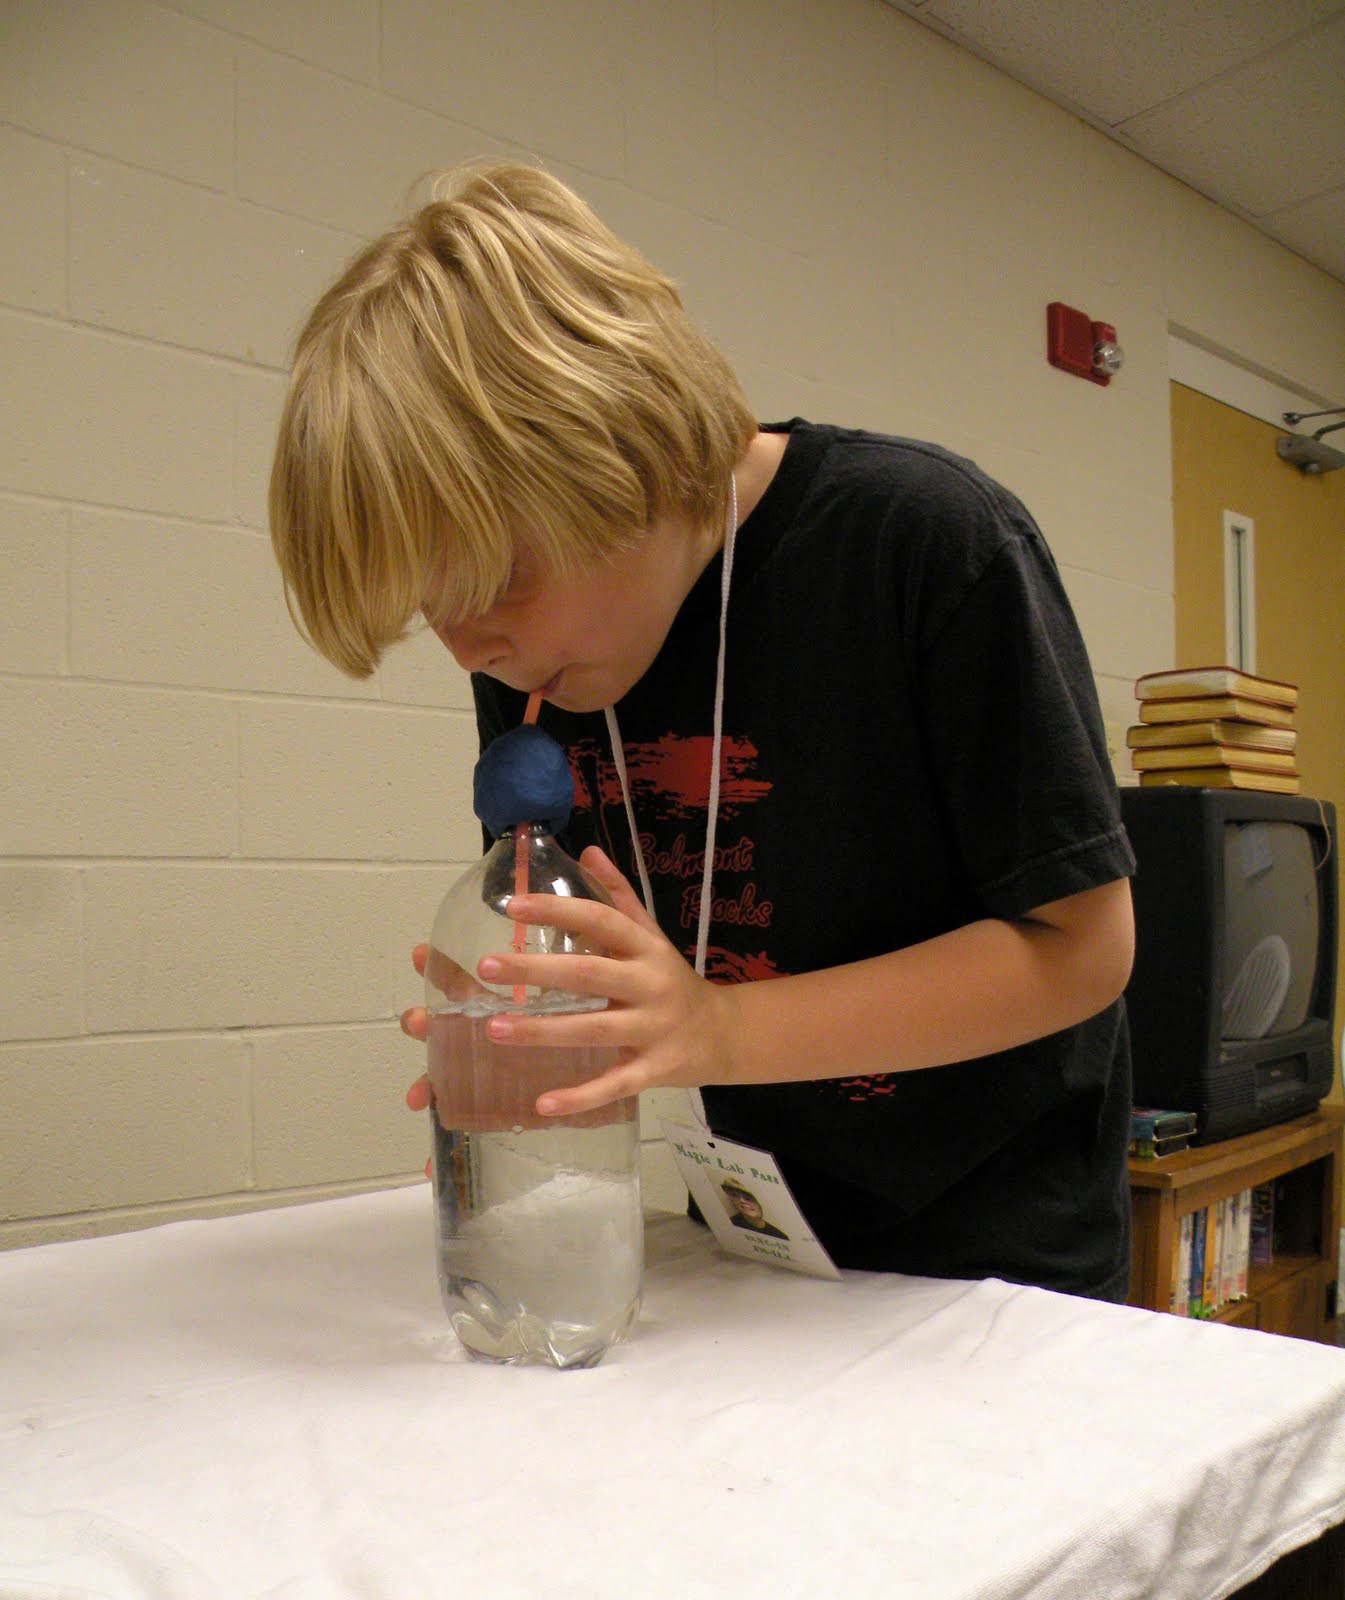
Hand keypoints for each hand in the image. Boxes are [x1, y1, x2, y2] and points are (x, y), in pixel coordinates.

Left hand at [400, 847, 737, 1120]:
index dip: (557, 910)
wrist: (723, 1033)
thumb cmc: (672, 979)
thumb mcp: (650, 934)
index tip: (512, 905)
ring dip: (543, 1031)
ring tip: (495, 1028)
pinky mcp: (655, 1070)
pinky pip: (614, 1084)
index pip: (599, 920)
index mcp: (646, 947)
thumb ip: (618, 895)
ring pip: (593, 1029)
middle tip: (487, 965)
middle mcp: (650, 984)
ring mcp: (654, 1029)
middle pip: (589, 974)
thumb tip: (587, 851)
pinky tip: (542, 1103)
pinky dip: (580, 1097)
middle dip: (536, 969)